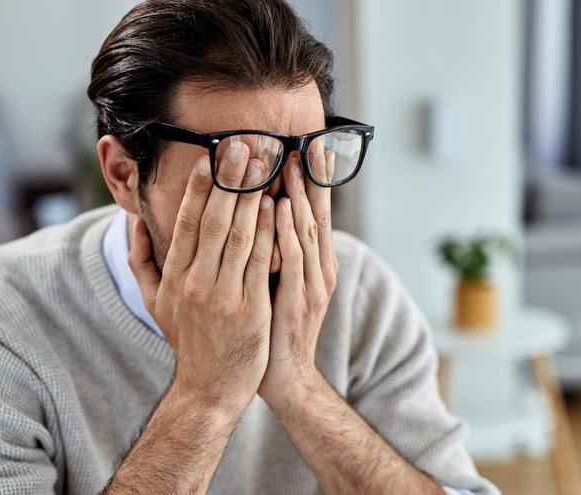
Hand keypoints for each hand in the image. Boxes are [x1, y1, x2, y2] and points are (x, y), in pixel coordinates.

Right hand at [129, 145, 275, 413]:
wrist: (210, 388)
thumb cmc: (186, 340)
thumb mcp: (154, 302)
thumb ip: (140, 260)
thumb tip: (133, 221)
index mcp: (173, 278)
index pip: (186, 224)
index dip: (198, 188)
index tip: (209, 157)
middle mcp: (195, 284)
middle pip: (214, 222)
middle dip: (230, 180)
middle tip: (244, 144)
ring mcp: (223, 298)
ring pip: (239, 236)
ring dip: (253, 196)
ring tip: (265, 164)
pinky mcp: (251, 310)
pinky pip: (261, 262)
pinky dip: (269, 231)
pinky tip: (277, 205)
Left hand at [259, 139, 338, 404]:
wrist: (284, 376)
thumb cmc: (274, 326)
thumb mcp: (278, 282)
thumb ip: (274, 250)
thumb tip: (261, 215)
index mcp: (315, 262)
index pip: (313, 213)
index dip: (313, 180)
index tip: (309, 145)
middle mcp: (319, 268)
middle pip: (316, 214)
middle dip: (312, 177)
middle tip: (307, 141)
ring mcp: (312, 284)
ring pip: (305, 231)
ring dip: (298, 194)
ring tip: (291, 161)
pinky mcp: (299, 300)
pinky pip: (292, 259)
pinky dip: (286, 231)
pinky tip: (279, 207)